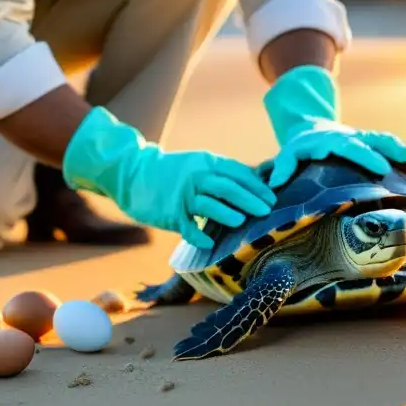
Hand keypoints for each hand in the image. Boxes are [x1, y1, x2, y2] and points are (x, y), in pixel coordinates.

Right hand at [62, 106, 274, 249]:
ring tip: (241, 222)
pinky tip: (209, 243)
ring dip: (226, 213)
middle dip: (249, 199)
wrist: (133, 173)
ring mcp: (182, 195)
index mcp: (207, 163)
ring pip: (208, 204)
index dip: (256, 186)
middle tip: (267, 210)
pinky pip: (186, 226)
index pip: (237, 173)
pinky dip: (198, 234)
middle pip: (227, 187)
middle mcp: (196, 177)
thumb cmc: (172, 172)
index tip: (272, 197)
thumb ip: (222, 173)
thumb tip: (256, 183)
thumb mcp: (198, 164)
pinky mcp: (169, 212)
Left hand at [268, 120, 405, 187]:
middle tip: (392, 170)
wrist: (313, 128)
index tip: (377, 167)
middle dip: (384, 155)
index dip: (363, 156)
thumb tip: (275, 183)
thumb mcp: (288, 154)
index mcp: (331, 141)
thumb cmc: (299, 148)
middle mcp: (351, 137)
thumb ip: (283, 167)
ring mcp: (364, 138)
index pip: (347, 147)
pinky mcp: (372, 142)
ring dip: (404, 151)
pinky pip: (390, 145)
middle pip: (369, 144)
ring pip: (386, 141)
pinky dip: (405, 153)